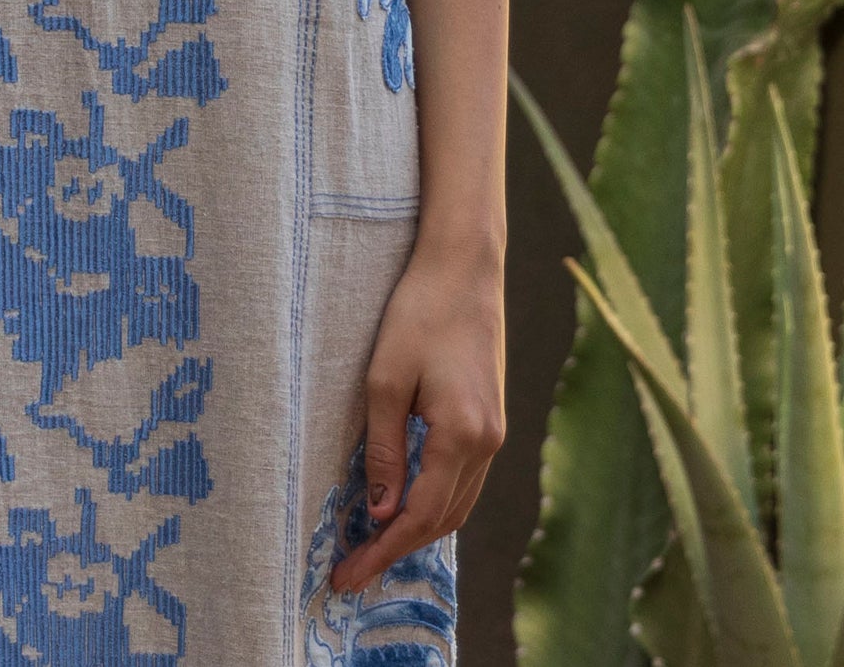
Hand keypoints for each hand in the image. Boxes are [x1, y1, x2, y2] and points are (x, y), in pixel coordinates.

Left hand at [329, 234, 505, 593]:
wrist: (465, 267)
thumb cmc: (419, 312)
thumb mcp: (385, 379)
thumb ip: (384, 449)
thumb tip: (379, 511)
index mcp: (462, 435)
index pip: (420, 516)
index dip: (383, 551)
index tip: (348, 576)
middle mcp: (487, 442)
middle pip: (444, 520)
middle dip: (398, 549)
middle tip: (353, 571)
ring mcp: (495, 432)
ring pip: (458, 504)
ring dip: (419, 530)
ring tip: (374, 547)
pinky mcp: (491, 418)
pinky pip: (465, 480)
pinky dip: (436, 502)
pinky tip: (406, 505)